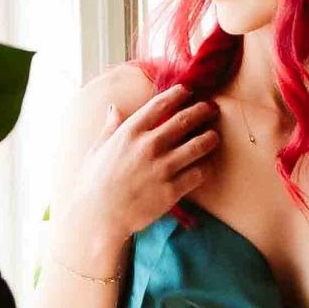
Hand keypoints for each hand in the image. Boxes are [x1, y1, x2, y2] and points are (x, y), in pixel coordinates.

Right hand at [58, 86, 219, 258]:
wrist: (99, 216)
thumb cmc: (94, 183)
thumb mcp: (97, 149)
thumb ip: (111, 127)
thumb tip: (114, 108)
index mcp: (130, 132)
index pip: (160, 104)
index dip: (178, 94)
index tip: (188, 91)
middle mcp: (149, 146)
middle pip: (184, 120)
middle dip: (202, 111)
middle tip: (212, 108)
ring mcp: (162, 168)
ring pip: (197, 146)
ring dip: (210, 138)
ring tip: (214, 136)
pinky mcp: (171, 191)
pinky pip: (198, 174)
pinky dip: (205, 168)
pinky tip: (206, 165)